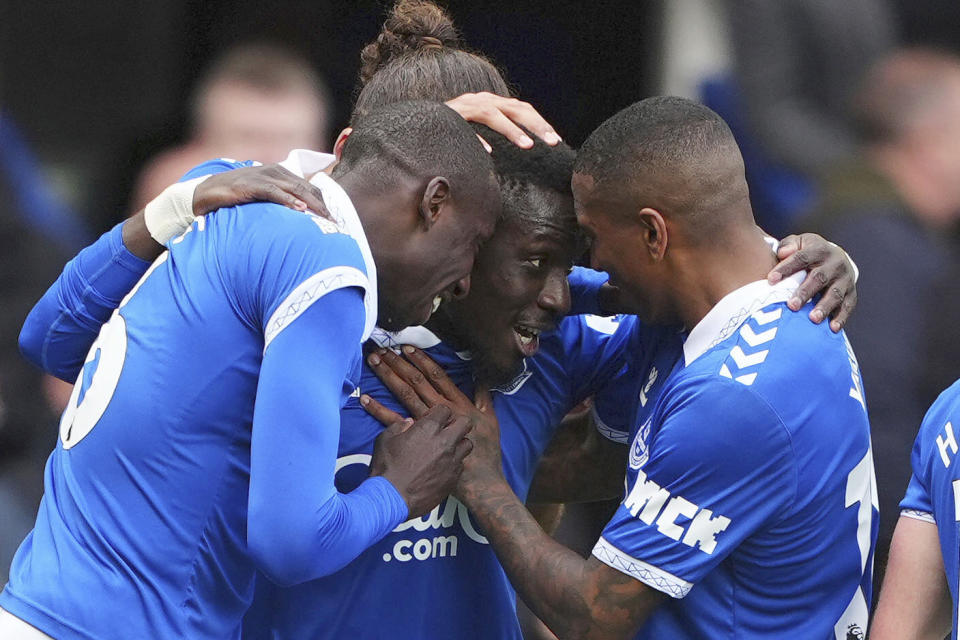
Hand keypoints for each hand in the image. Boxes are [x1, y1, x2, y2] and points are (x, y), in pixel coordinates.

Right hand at [192, 164, 333, 219]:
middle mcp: (275, 171)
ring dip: (311, 203)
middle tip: (335, 221)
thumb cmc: (237, 197)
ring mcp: (263, 176)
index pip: (308, 187)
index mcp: (280, 174)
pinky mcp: (250, 184)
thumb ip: (280, 203)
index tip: (335, 218)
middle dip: (322, 205)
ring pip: (294, 189)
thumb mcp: (263, 198)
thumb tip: (299, 220)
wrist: (206, 192)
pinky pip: (273, 192)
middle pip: (306, 188)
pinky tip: (299, 210)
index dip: (323, 202)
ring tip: (324, 217)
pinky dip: (288, 201)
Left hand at [361, 346, 502, 498]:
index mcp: (457, 404)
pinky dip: (378, 409)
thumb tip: (483, 377)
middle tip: (384, 349)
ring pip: (404, 395)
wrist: (478, 482)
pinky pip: (392, 422)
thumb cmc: (486, 453)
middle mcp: (440, 411)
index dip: (422, 361)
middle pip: (416, 381)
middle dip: (400, 364)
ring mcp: (425, 426)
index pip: (436, 376)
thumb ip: (485, 398)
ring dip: (389, 377)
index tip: (408, 348)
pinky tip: (365, 398)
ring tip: (375, 362)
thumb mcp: (491, 421)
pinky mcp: (415, 442)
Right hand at [367, 404, 472, 518]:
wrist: (391, 499)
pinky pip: (461, 464)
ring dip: (458, 444)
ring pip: (467, 444)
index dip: (439, 413)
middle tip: (447, 430)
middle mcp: (445, 442)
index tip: (433, 419)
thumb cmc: (386, 469)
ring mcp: (452, 461)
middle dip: (457, 424)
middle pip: (465, 423)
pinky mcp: (454, 478)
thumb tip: (408, 423)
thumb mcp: (385, 440)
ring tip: (446, 449)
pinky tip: (442, 467)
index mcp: (428, 428)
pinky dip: (454, 463)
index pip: (445, 410)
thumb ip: (399, 427)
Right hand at [445, 92, 561, 148]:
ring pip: (493, 114)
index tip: (556, 141)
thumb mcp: (482, 128)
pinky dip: (478, 138)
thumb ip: (500, 131)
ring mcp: (465, 107)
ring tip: (528, 146)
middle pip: (514, 108)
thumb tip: (526, 144)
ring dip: (512, 130)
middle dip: (536, 125)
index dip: (541, 123)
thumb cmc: (454, 130)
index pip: (522, 109)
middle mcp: (481, 100)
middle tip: (553, 143)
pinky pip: (466, 128)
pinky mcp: (449, 117)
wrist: (420, 122)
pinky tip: (489, 152)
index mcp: (492, 103)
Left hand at [767, 233, 857, 331]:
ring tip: (813, 319)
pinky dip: (841, 317)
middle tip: (792, 306)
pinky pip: (848, 306)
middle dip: (805, 292)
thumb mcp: (799, 243)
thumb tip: (781, 253)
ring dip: (824, 307)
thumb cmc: (808, 253)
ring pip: (835, 294)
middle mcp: (835, 263)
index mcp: (819, 250)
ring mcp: (845, 279)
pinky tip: (832, 328)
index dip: (786, 268)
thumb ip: (788, 246)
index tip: (770, 280)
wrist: (837, 257)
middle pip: (819, 278)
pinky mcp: (851, 293)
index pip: (801, 258)